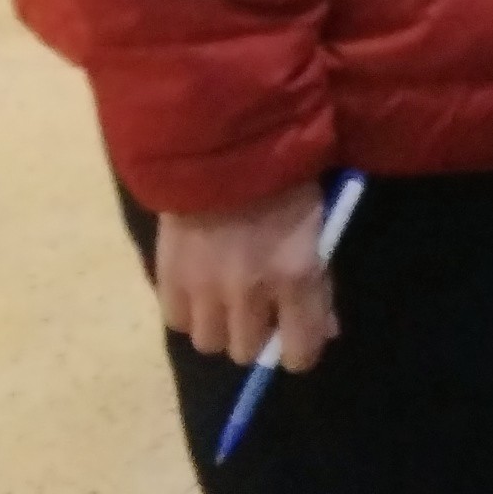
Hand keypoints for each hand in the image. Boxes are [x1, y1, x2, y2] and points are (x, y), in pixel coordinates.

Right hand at [155, 181, 336, 374]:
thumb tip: (324, 331)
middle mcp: (248, 292)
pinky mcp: (168, 276)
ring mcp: (204, 287)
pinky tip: (197, 286)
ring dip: (219, 325)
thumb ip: (319, 283)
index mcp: (296, 276)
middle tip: (258, 309)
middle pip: (247, 352)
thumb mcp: (318, 226)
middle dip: (256, 335)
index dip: (299, 351)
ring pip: (209, 343)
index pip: (299, 353)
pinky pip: (176, 320)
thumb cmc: (284, 179)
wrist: (223, 140)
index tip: (296, 338)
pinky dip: (188, 310)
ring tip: (223, 297)